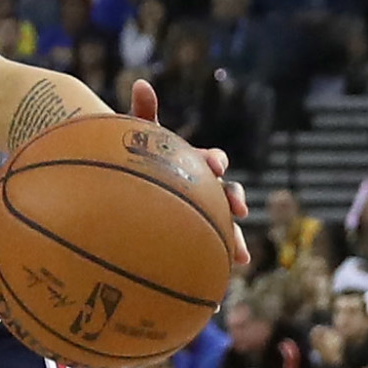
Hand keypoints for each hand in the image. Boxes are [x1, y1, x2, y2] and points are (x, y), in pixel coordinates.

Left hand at [130, 79, 248, 266]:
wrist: (128, 185)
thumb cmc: (135, 158)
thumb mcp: (138, 137)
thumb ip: (143, 113)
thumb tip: (142, 82)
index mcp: (192, 164)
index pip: (210, 160)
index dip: (214, 161)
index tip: (214, 165)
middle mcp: (203, 189)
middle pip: (225, 194)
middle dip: (234, 201)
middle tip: (238, 209)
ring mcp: (202, 214)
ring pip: (224, 226)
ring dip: (234, 239)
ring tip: (239, 256)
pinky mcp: (194, 238)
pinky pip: (207, 253)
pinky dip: (214, 267)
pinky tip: (220, 285)